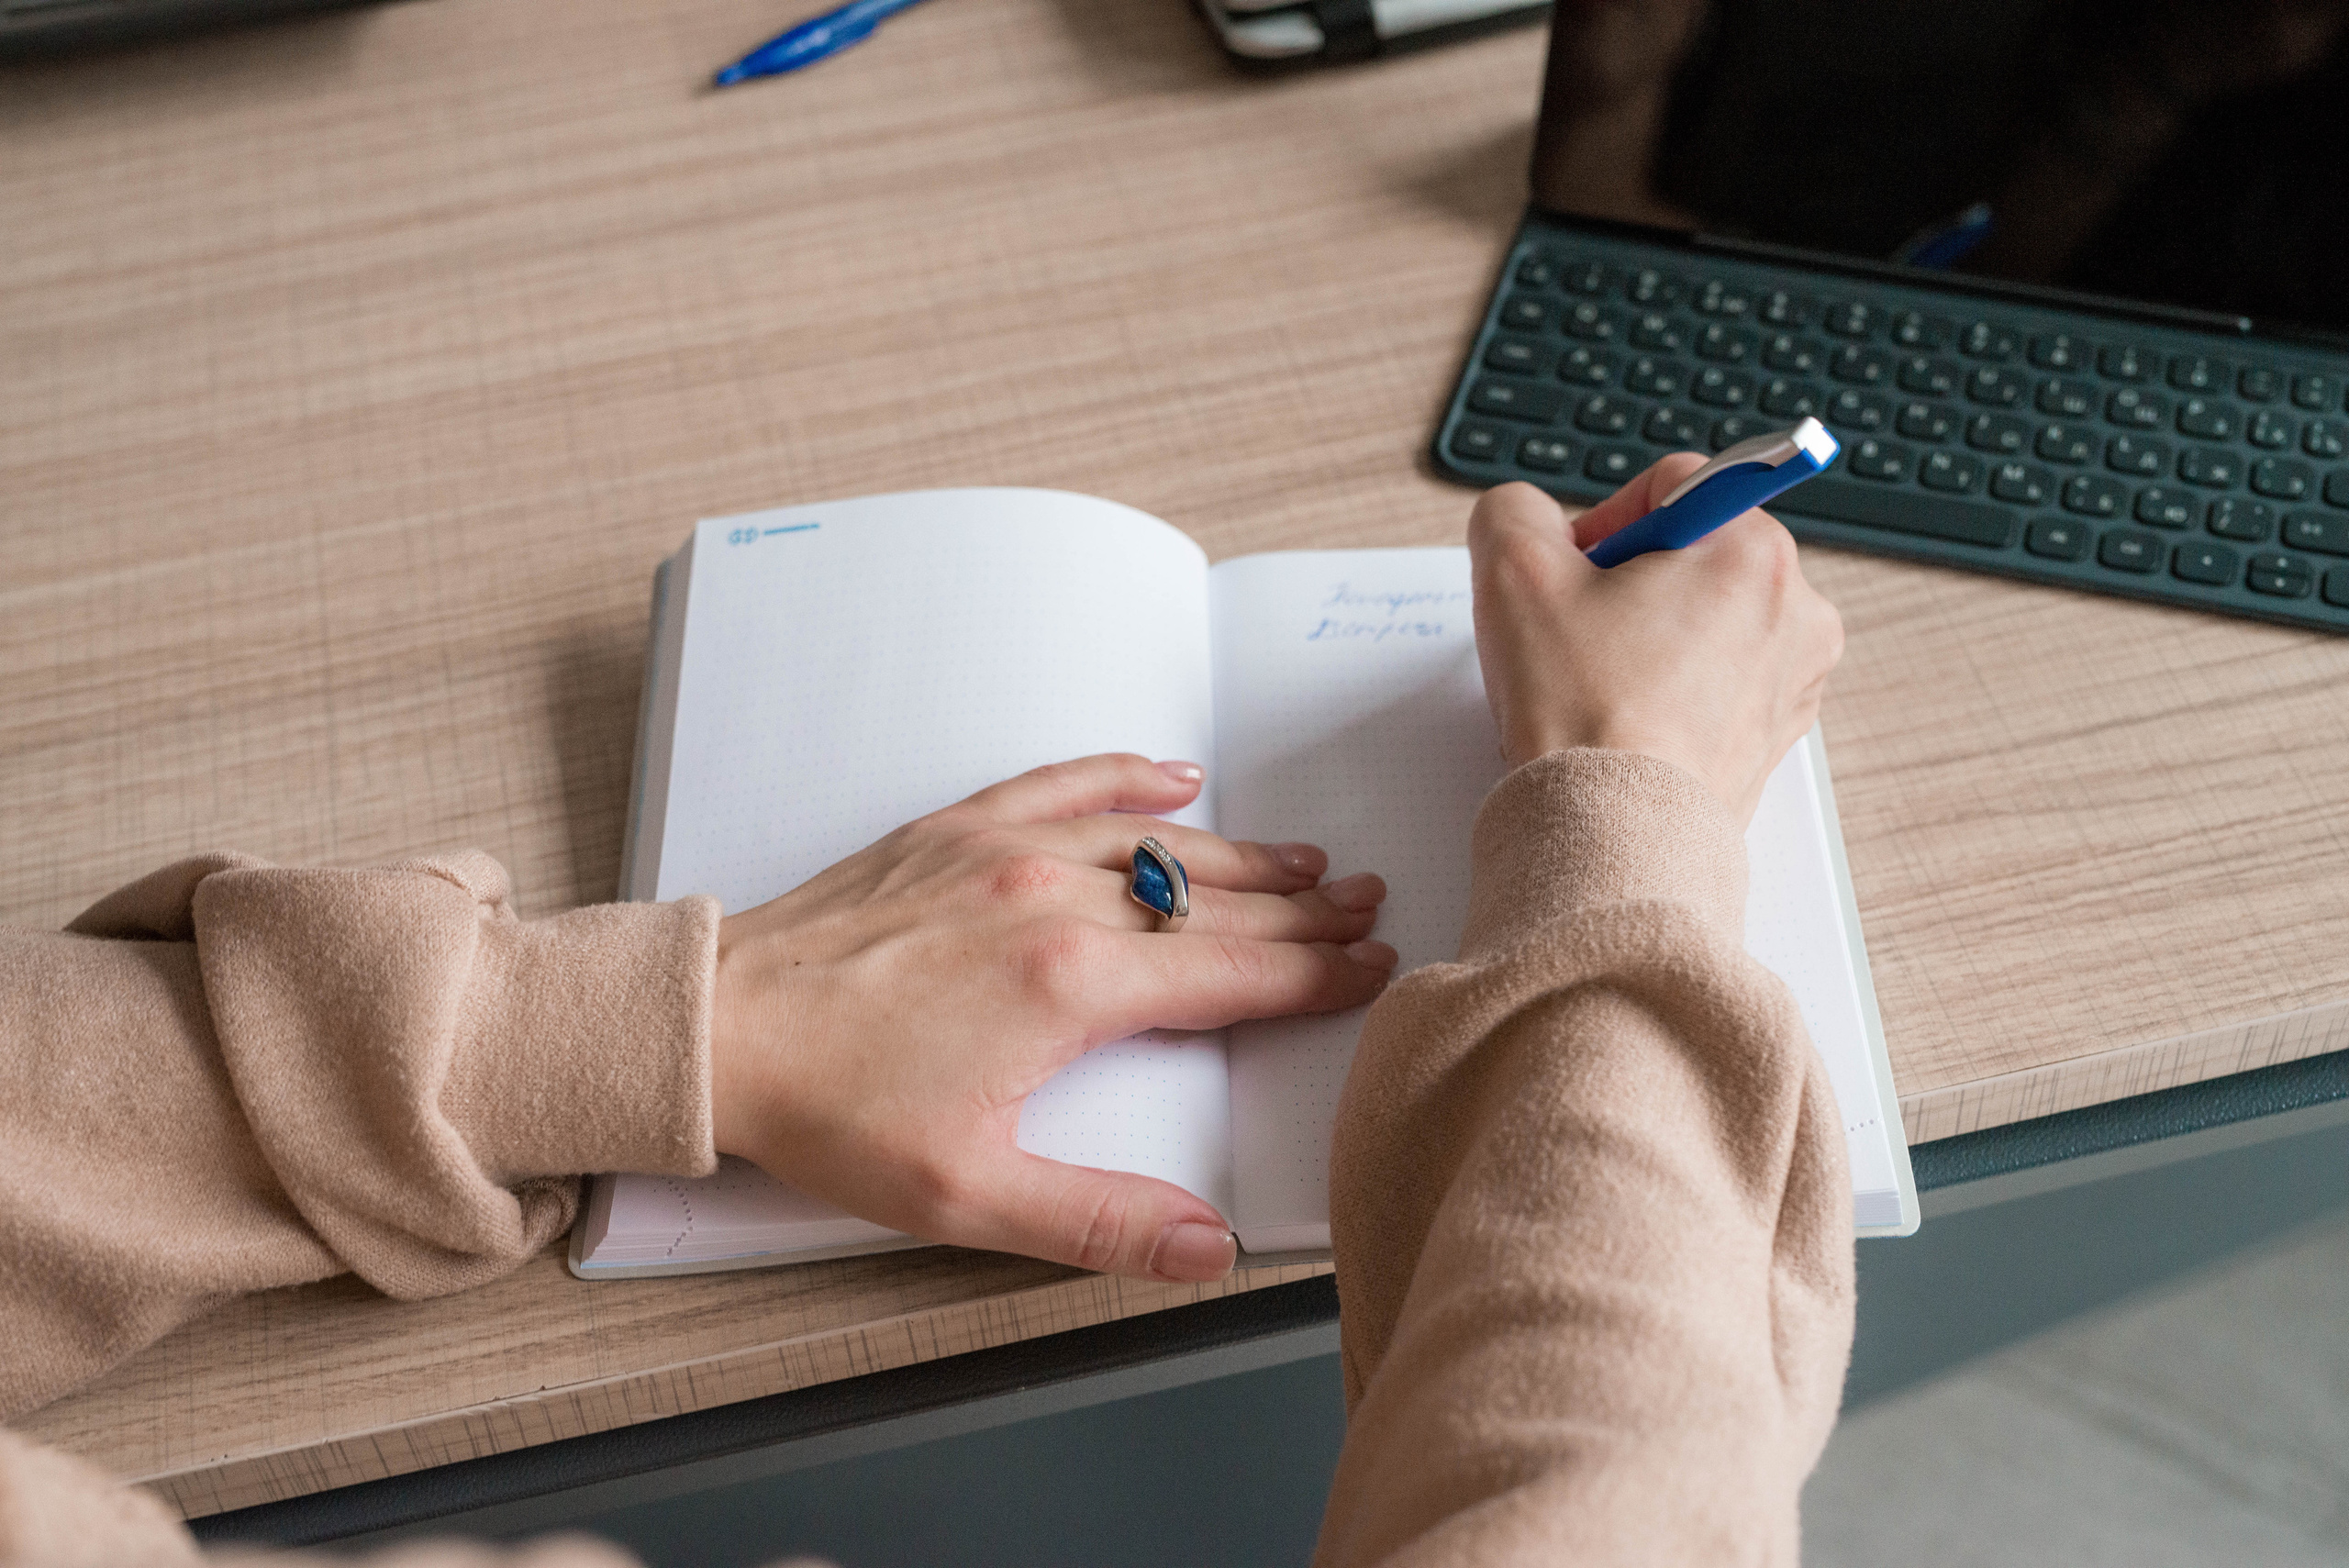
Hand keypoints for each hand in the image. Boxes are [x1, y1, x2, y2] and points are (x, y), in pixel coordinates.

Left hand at [708, 754, 1396, 1282]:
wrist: (721, 1029)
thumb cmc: (832, 1110)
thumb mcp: (969, 1196)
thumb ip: (1100, 1222)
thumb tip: (1208, 1248)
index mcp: (1071, 986)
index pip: (1232, 973)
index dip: (1315, 975)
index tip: (1370, 968)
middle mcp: (1051, 900)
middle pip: (1212, 902)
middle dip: (1301, 910)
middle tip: (1364, 908)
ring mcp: (1003, 852)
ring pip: (1155, 842)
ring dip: (1240, 853)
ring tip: (1304, 861)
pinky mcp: (954, 829)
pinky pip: (1064, 784)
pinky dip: (1127, 776)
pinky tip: (1173, 776)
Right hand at [1467, 459, 1843, 823]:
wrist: (1612, 833)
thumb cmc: (1582, 714)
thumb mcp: (1513, 570)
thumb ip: (1514, 508)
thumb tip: (1528, 517)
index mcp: (1753, 550)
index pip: (1669, 488)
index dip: (1602, 525)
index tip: (1576, 576)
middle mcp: (1797, 608)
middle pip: (1692, 553)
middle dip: (1628, 583)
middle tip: (1582, 634)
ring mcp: (1794, 677)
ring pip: (1704, 617)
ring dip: (1649, 635)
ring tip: (1604, 684)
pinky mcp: (1776, 732)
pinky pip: (1718, 679)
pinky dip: (1673, 687)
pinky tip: (1630, 717)